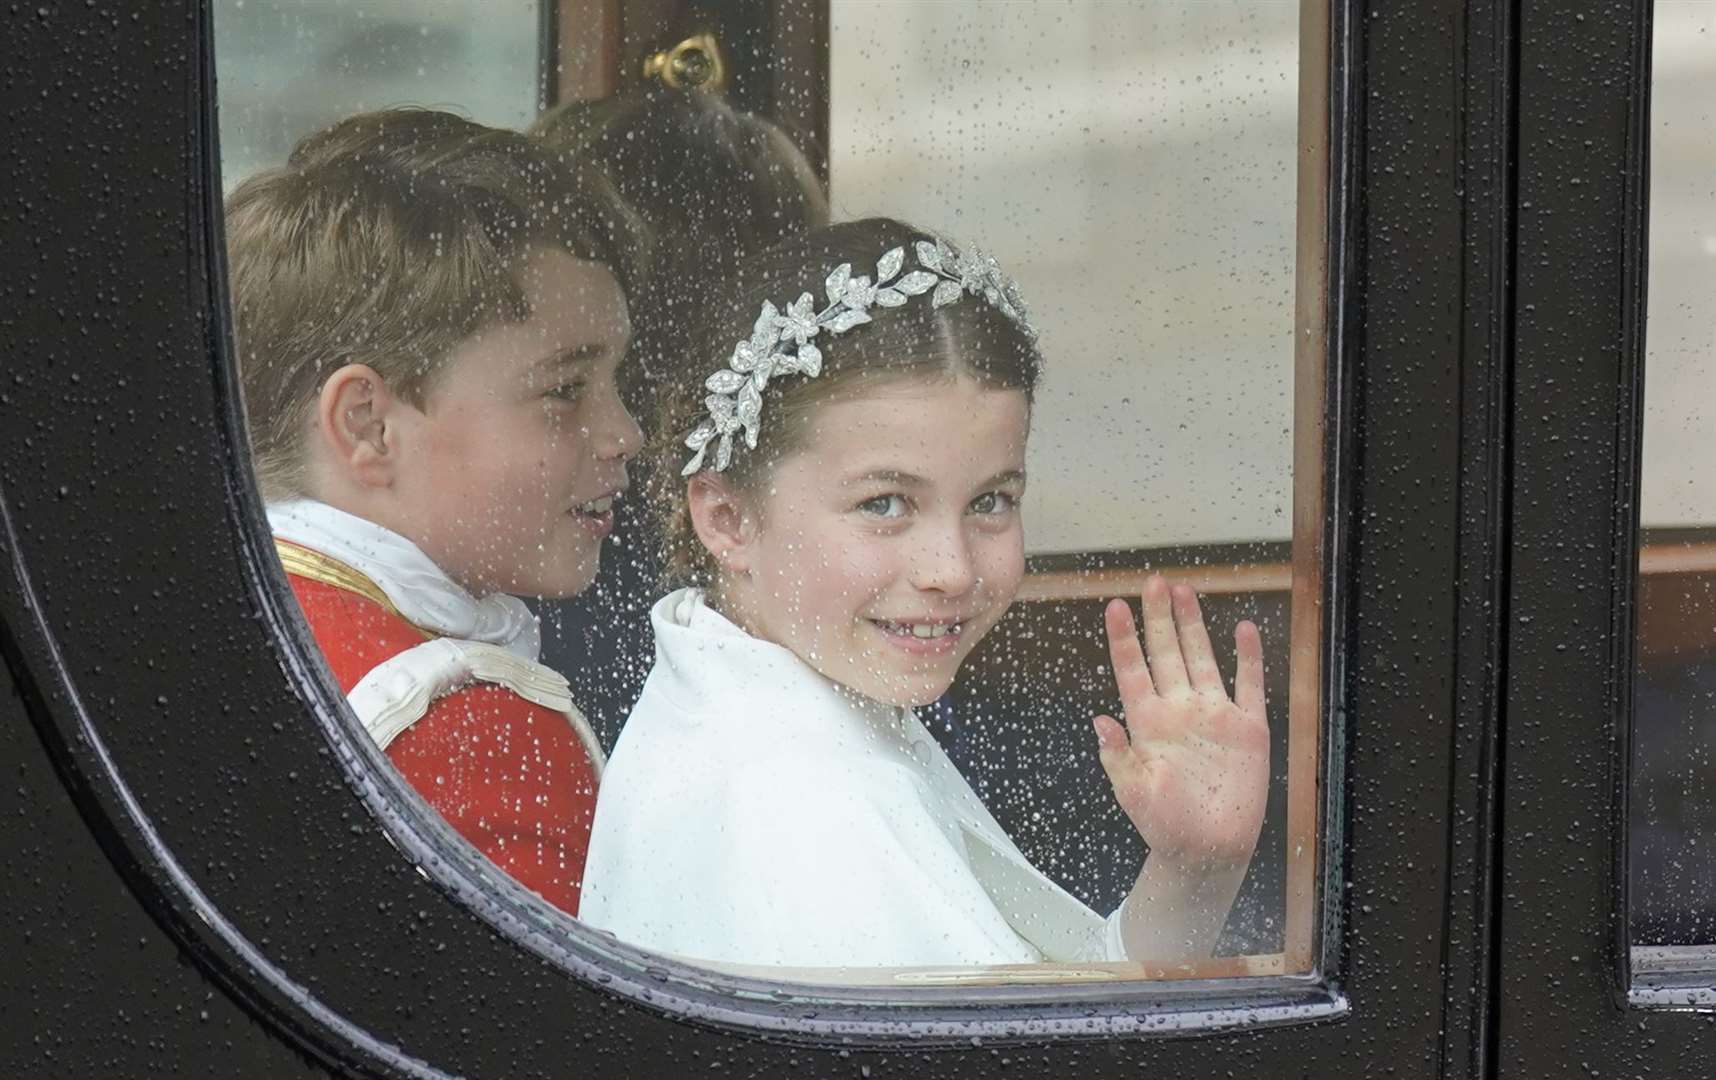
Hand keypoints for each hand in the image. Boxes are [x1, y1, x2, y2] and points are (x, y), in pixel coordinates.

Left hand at [1093, 574, 1269, 867]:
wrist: (1207, 850)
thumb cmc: (1166, 825)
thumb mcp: (1133, 793)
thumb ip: (1118, 757)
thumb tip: (1101, 721)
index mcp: (1147, 722)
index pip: (1132, 669)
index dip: (1123, 638)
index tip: (1114, 606)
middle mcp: (1179, 710)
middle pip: (1166, 652)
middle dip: (1158, 616)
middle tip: (1153, 580)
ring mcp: (1214, 715)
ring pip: (1202, 658)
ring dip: (1194, 625)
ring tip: (1185, 590)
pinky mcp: (1247, 729)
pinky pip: (1249, 685)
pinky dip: (1248, 658)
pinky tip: (1244, 629)